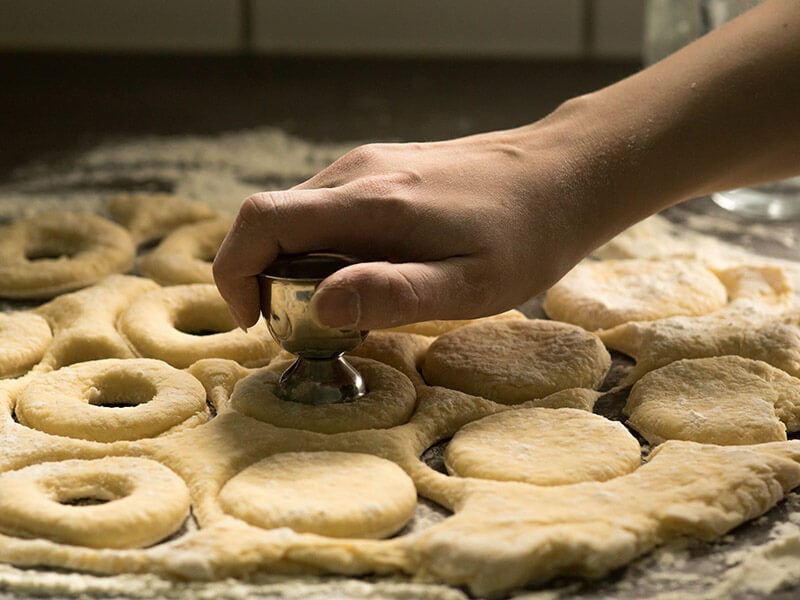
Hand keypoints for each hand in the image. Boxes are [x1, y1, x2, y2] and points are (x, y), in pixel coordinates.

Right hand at [213, 123, 610, 330]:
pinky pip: (327, 207)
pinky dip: (319, 246)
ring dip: (293, 265)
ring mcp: (369, 165)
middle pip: (269, 220)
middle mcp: (358, 173)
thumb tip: (317, 307)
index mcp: (371, 203)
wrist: (564, 173)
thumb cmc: (525, 236)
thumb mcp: (471, 286)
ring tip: (340, 306)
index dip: (235, 273)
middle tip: (305, 327)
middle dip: (263, 278)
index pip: (261, 221)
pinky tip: (366, 271)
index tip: (254, 321)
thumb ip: (394, 294)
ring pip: (297, 215)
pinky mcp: (383, 168)